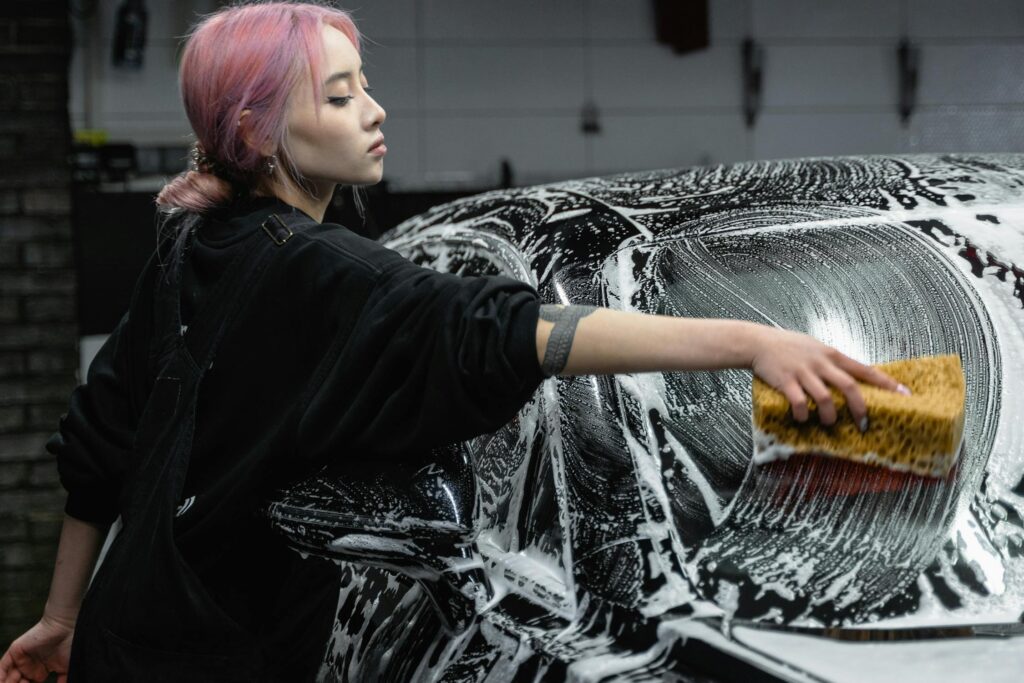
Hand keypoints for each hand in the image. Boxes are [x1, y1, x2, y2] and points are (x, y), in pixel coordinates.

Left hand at [0, 615, 73, 682]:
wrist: (67, 627)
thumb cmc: (72, 645)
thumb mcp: (67, 668)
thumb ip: (63, 680)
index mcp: (42, 671)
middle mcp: (30, 666)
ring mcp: (22, 660)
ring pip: (9, 679)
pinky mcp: (15, 652)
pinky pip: (1, 668)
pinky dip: (0, 678)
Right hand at [747, 324, 910, 430]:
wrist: (758, 342)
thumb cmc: (788, 346)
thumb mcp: (815, 348)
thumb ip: (833, 362)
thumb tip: (854, 377)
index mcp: (831, 355)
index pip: (865, 370)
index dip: (886, 383)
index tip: (904, 394)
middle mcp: (821, 363)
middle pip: (849, 387)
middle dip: (859, 408)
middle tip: (864, 423)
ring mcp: (803, 372)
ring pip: (825, 399)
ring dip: (829, 416)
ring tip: (828, 423)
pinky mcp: (786, 381)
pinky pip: (799, 403)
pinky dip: (803, 415)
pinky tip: (801, 418)